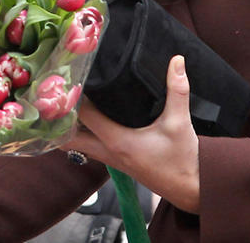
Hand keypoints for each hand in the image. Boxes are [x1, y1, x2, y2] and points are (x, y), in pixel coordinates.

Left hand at [64, 55, 200, 212]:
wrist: (190, 188)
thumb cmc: (183, 160)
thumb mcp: (179, 122)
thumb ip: (177, 90)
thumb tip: (176, 61)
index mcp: (117, 141)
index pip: (83, 116)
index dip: (74, 97)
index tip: (72, 77)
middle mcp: (107, 151)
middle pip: (68, 137)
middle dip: (59, 118)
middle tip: (60, 93)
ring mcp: (110, 159)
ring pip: (77, 144)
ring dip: (69, 126)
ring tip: (69, 101)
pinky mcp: (116, 161)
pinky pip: (89, 146)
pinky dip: (83, 133)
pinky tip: (89, 117)